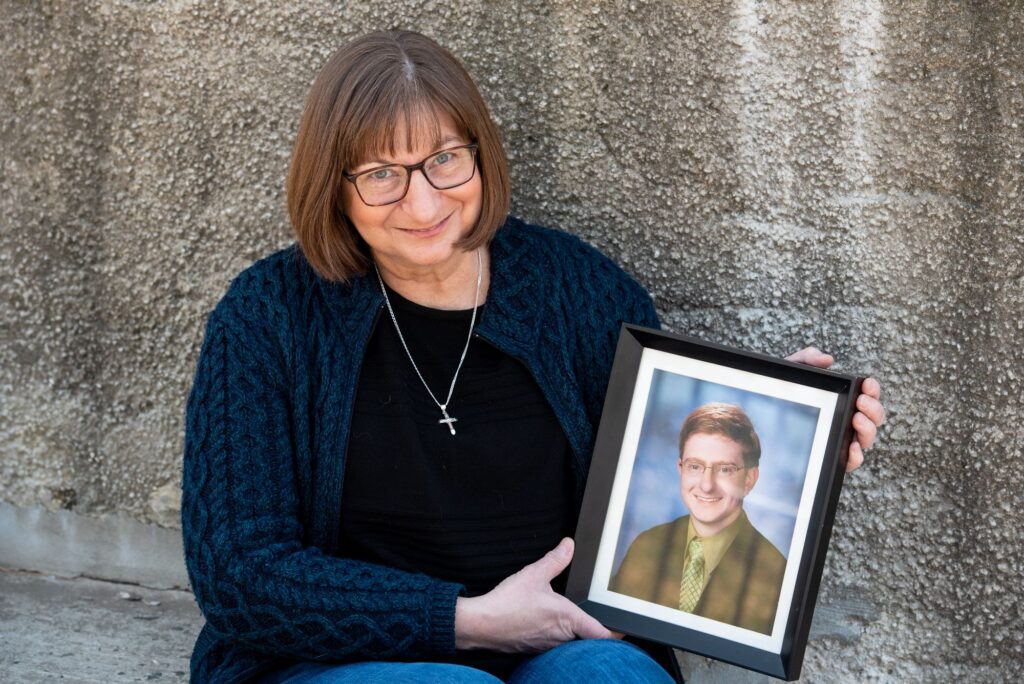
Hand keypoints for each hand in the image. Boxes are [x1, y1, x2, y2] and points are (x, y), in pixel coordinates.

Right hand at [454, 538, 617, 652]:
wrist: (480, 624)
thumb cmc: (506, 603)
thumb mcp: (534, 574)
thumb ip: (555, 560)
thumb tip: (569, 545)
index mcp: (567, 619)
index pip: (601, 633)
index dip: (615, 631)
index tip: (623, 627)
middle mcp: (561, 638)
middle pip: (586, 640)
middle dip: (589, 629)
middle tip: (592, 615)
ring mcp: (548, 647)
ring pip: (569, 643)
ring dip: (570, 633)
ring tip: (563, 618)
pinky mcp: (535, 650)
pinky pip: (552, 645)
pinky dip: (553, 635)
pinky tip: (542, 623)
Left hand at [785, 347, 884, 472]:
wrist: (764, 411)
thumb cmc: (786, 392)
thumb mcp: (794, 372)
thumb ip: (808, 359)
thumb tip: (827, 359)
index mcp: (845, 400)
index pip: (868, 396)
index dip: (873, 390)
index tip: (867, 383)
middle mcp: (848, 420)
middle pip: (874, 418)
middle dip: (874, 408)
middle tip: (860, 401)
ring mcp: (843, 439)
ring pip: (867, 438)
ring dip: (868, 428)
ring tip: (857, 418)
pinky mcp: (833, 457)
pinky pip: (851, 461)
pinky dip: (856, 455)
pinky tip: (851, 446)